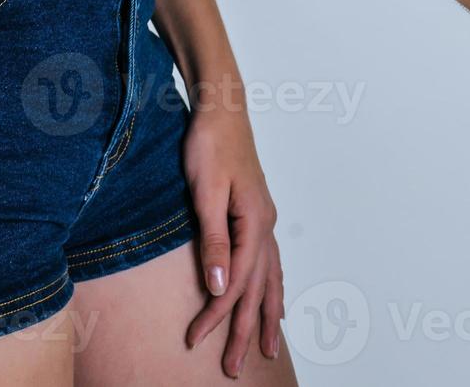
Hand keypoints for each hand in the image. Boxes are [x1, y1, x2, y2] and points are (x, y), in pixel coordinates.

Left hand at [183, 107, 284, 377]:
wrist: (222, 109)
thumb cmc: (210, 145)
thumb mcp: (205, 193)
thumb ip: (213, 240)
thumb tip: (218, 284)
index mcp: (255, 221)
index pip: (237, 280)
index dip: (218, 313)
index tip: (196, 339)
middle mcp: (266, 224)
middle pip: (259, 287)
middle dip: (249, 328)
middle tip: (237, 366)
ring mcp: (265, 219)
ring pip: (271, 276)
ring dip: (268, 312)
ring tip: (271, 345)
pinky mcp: (257, 213)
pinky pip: (270, 261)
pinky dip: (272, 285)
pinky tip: (273, 296)